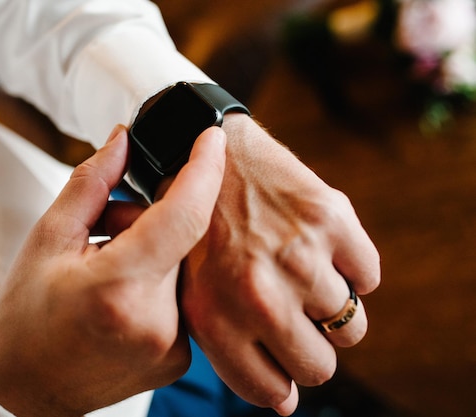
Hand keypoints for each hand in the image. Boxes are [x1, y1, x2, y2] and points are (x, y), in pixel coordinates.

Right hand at [0, 125, 226, 416]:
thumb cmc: (26, 319)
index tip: (211, 138)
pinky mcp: (181, 360)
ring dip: (153, 251)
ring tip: (106, 268)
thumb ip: (93, 184)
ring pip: (182, 266)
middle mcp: (156, 323)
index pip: (183, 216)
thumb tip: (123, 141)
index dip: (204, 170)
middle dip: (148, 219)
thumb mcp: (48, 239)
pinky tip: (122, 294)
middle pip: (179, 239)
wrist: (25, 390)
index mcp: (119, 289)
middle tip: (105, 231)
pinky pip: (183, 297)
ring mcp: (174, 348)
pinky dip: (157, 281)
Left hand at [180, 114, 380, 414]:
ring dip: (330, 306)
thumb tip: (287, 407)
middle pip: (319, 367)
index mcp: (215, 319)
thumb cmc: (200, 232)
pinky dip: (351, 268)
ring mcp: (298, 257)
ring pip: (350, 324)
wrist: (209, 152)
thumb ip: (233, 353)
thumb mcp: (193, 294)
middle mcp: (258, 295)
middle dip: (312, 348)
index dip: (282, 382)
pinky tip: (317, 246)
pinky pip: (368, 277)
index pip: (272, 391)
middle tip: (296, 315)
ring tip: (300, 272)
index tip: (282, 359)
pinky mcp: (330, 221)